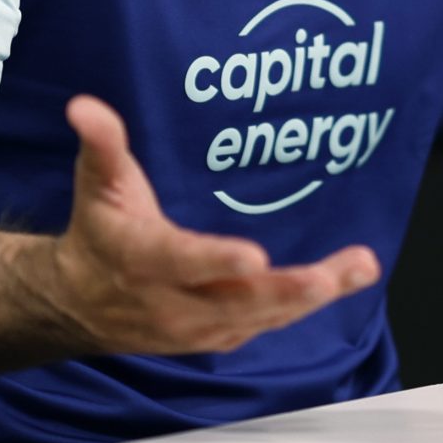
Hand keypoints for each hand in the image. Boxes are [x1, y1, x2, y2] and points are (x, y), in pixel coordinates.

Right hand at [39, 96, 380, 356]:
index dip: (218, 260)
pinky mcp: (218, 337)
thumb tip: (84, 105)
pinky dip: (302, 306)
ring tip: (361, 268)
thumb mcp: (97, 184)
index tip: (255, 256)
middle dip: (290, 289)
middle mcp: (175, 303)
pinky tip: (342, 281)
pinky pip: (266, 324)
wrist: (80, 304)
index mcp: (145, 259)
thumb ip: (102, 144)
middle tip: (333, 276)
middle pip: (238, 300)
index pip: (185, 262)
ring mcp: (199, 328)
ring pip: (262, 316)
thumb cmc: (100, 231)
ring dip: (313, 295)